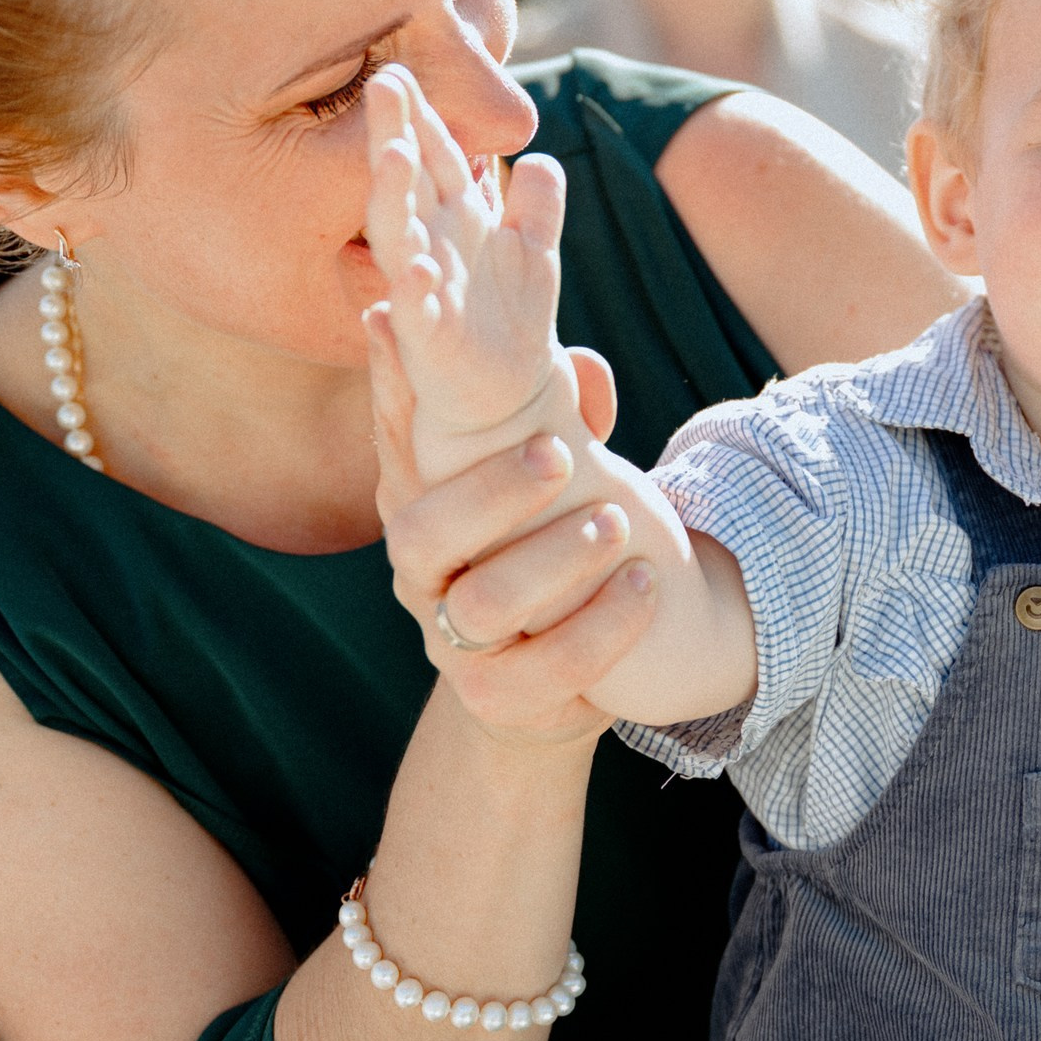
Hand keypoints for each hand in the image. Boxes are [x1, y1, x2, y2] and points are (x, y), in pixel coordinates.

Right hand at [363, 64, 570, 464]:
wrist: (504, 400)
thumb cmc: (508, 322)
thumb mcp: (534, 254)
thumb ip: (539, 207)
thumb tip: (543, 159)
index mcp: (455, 220)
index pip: (438, 157)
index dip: (425, 116)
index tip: (401, 66)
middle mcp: (429, 246)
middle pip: (409, 181)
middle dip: (395, 134)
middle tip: (384, 81)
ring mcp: (424, 290)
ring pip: (399, 236)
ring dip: (392, 197)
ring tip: (393, 155)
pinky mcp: (430, 339)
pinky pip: (416, 311)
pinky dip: (413, 289)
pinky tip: (413, 268)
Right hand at [367, 301, 648, 741]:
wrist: (546, 688)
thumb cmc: (542, 552)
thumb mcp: (545, 484)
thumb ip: (559, 422)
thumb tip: (586, 365)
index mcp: (418, 507)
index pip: (394, 447)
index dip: (395, 394)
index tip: (424, 342)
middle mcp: (420, 577)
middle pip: (417, 535)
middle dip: (490, 491)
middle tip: (560, 454)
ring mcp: (451, 643)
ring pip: (482, 605)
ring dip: (555, 559)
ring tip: (616, 525)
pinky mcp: (497, 698)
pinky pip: (546, 670)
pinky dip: (602, 628)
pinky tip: (646, 585)